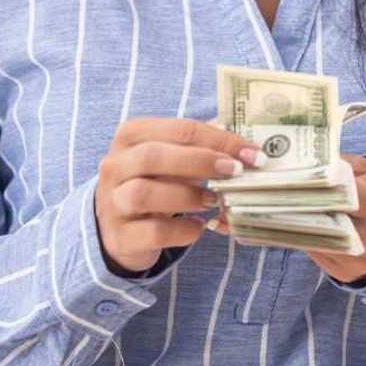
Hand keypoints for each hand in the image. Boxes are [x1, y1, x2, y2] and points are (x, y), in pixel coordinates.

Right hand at [94, 117, 262, 273]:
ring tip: (213, 201)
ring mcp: (113, 202)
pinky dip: (182, 230)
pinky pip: (153, 232)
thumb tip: (246, 147)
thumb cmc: (153, 182)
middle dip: (200, 162)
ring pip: (144, 194)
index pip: (178, 129)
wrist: (118, 226)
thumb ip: (200, 147)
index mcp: (130, 136)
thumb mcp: (170, 158)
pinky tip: (198, 227)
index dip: (219, 139)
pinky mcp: (121, 236)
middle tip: (234, 171)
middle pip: (153, 156)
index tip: (251, 153)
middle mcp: (115, 166)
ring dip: (187, 196)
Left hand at [210, 153, 365, 283]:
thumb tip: (294, 155)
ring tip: (237, 213)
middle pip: (316, 218)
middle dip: (277, 206)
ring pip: (307, 239)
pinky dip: (285, 238)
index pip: (336, 191)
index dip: (302, 185)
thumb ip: (337, 162)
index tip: (268, 176)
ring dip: (272, 225)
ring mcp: (361, 259)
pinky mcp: (346, 274)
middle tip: (240, 196)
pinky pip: (309, 253)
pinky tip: (256, 228)